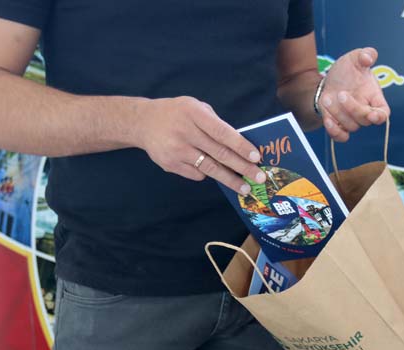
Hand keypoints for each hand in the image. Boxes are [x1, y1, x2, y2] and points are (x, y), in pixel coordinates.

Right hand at [135, 96, 264, 193]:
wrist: (143, 122)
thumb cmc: (177, 114)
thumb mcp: (195, 107)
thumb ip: (215, 123)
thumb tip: (240, 145)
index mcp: (194, 114)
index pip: (222, 132)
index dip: (240, 146)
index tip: (256, 157)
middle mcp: (185, 132)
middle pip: (219, 153)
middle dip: (242, 167)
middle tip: (260, 177)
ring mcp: (176, 150)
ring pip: (210, 168)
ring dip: (230, 180)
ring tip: (246, 188)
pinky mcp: (170, 164)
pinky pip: (197, 174)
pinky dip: (208, 174)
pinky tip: (214, 172)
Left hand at [319, 47, 389, 141]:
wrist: (330, 80)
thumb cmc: (348, 70)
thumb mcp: (355, 58)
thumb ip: (365, 54)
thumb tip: (368, 57)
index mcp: (374, 97)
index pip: (384, 113)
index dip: (380, 116)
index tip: (373, 114)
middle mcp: (365, 111)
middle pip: (365, 121)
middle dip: (353, 109)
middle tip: (341, 94)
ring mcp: (352, 120)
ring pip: (351, 127)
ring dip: (338, 114)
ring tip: (328, 98)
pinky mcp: (339, 125)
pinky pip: (340, 136)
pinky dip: (334, 131)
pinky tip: (328, 120)